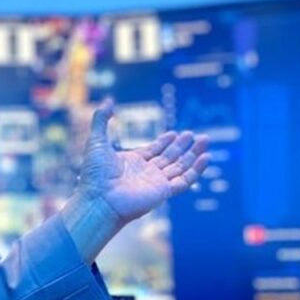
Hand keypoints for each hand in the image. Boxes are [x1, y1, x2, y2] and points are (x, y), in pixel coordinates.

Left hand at [61, 98, 209, 262]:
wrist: (98, 199)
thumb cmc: (94, 174)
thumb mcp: (96, 140)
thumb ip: (101, 119)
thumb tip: (108, 100)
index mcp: (132, 163)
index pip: (153, 151)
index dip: (165, 142)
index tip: (174, 133)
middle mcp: (146, 173)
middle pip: (170, 158)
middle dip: (183, 146)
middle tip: (194, 134)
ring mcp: (156, 183)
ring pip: (180, 167)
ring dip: (193, 154)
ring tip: (205, 140)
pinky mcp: (164, 192)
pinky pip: (185, 181)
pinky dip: (196, 170)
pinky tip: (205, 157)